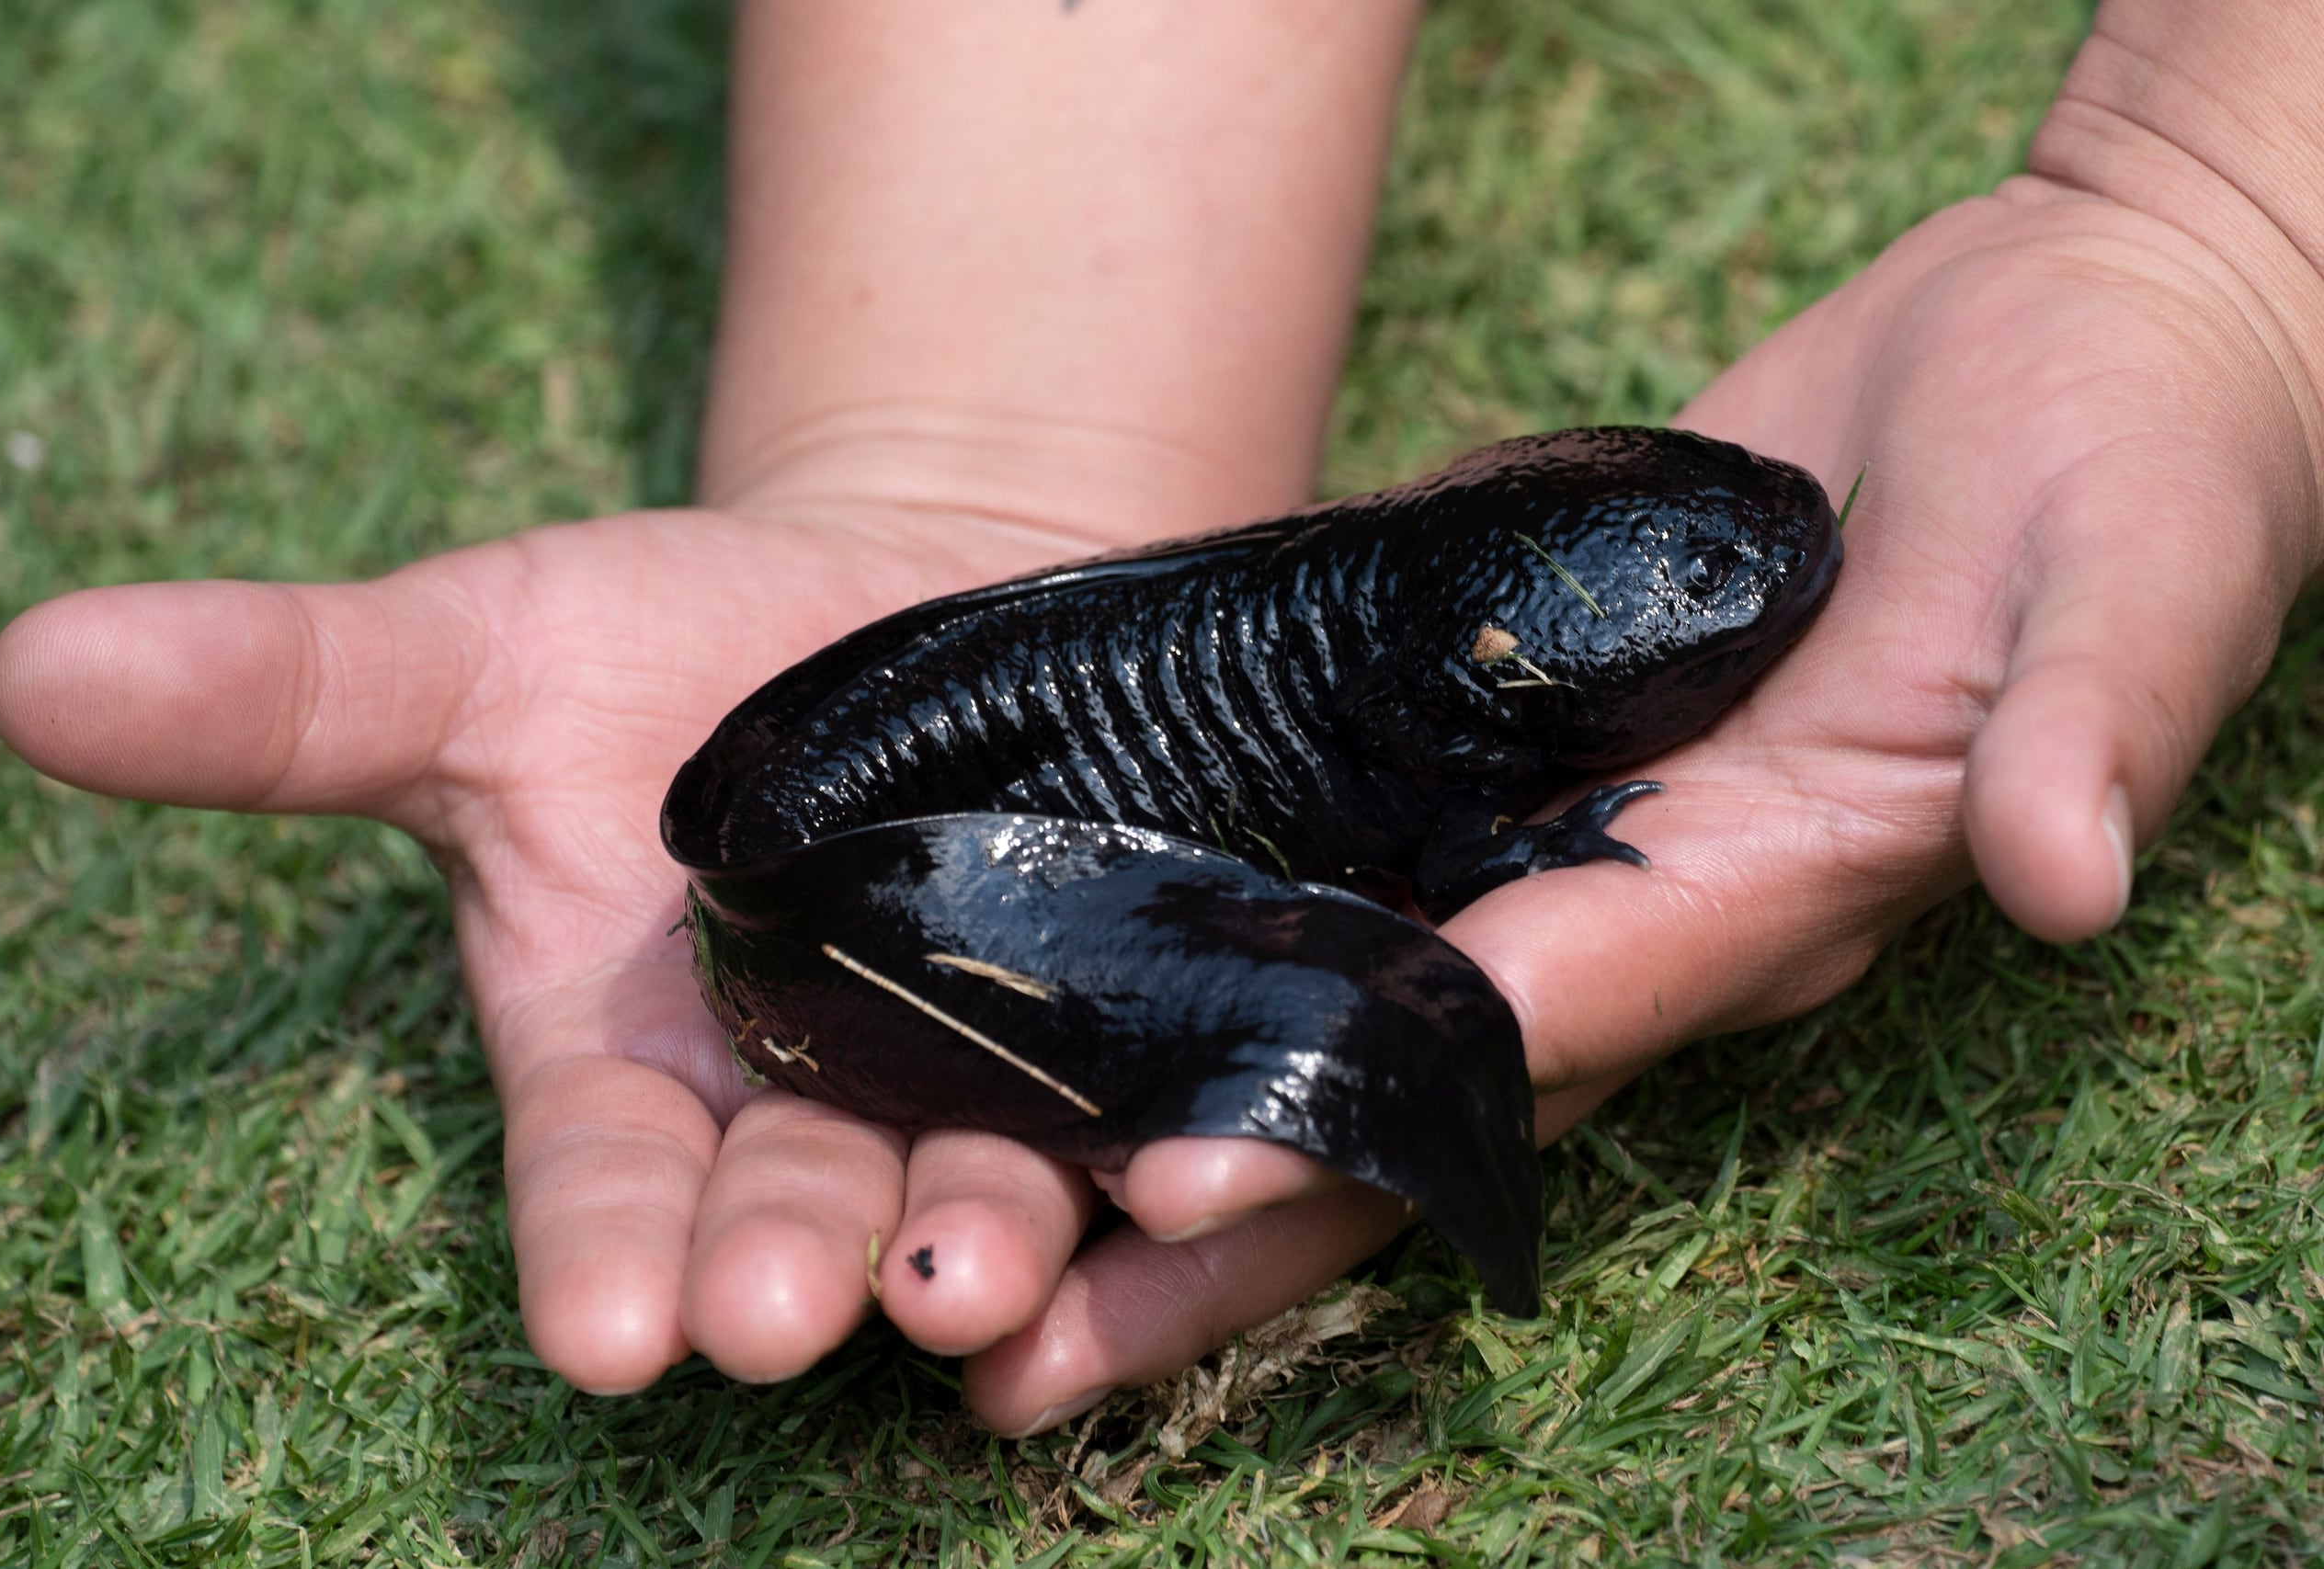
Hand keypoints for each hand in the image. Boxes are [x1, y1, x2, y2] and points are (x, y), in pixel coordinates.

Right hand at [0, 498, 1252, 1397]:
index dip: (601, 1258)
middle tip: (797, 1303)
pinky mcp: (1136, 1031)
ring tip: (978, 1273)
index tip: (603, 1330)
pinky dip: (1174, 1160)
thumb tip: (32, 664)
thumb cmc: (679, 637)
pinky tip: (1195, 1178)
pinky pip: (1155, 1117)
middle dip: (791, 1261)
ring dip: (983, 1239)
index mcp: (637, 1069)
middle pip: (797, 1215)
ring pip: (981, 1191)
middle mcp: (808, 1109)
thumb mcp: (487, 651)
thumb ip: (293, 696)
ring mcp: (980, 1083)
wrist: (924, 583)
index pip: (603, 1195)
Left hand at [957, 178, 2323, 1426]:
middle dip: (1223, 1212)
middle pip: (1404, 1087)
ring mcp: (1572, 827)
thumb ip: (2089, 721)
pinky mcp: (1516, 734)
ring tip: (981, 1196)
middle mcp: (1653, 898)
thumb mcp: (2132, 576)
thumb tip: (2062, 872)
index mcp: (1777, 884)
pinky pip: (1356, 856)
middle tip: (1001, 1331)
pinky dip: (1224, 929)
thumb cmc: (2134, 457)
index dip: (1363, 1105)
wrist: (2073, 350)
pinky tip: (1070, 961)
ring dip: (1175, 1101)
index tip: (1175, 1180)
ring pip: (1346, 999)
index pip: (1542, 1022)